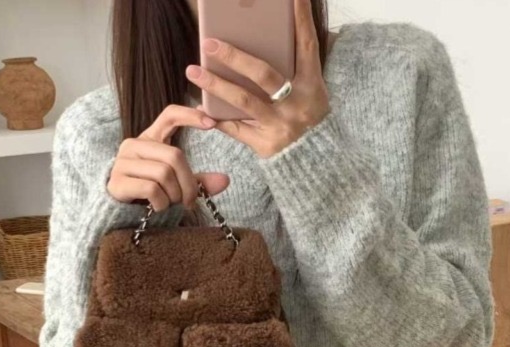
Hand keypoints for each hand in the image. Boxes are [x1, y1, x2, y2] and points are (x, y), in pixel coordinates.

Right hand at [108, 104, 229, 210]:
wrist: (118, 212)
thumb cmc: (150, 194)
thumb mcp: (175, 183)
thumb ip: (197, 181)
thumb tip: (225, 180)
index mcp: (149, 139)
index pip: (169, 115)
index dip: (190, 116)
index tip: (211, 123)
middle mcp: (133, 145)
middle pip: (174, 156)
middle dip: (188, 183)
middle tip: (188, 201)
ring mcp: (123, 162)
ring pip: (163, 174)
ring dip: (174, 195)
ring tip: (170, 203)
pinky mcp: (117, 182)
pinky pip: (151, 189)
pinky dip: (161, 203)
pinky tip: (158, 208)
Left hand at [185, 0, 329, 157]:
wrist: (315, 164)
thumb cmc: (308, 122)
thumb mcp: (311, 94)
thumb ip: (293, 71)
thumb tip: (269, 41)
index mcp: (311, 86)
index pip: (307, 46)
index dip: (301, 19)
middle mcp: (296, 104)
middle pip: (263, 74)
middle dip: (234, 57)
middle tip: (209, 42)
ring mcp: (279, 126)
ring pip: (243, 101)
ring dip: (215, 84)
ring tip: (193, 70)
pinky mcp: (265, 145)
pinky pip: (236, 129)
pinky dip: (217, 118)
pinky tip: (200, 107)